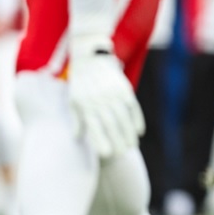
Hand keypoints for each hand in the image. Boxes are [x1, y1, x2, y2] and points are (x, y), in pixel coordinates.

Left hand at [67, 34, 143, 157]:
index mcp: (86, 104)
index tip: (108, 155)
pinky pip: (133, 106)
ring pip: (124, 117)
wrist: (90, 58)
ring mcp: (114, 94)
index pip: (95, 127)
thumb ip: (76, 120)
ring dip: (129, 133)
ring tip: (132, 146)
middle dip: (118, 141)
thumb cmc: (79, 84)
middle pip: (111, 124)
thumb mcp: (73, 101)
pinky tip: (139, 131)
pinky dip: (137, 119)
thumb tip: (76, 138)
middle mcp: (100, 100)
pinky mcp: (124, 88)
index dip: (102, 141)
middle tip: (123, 155)